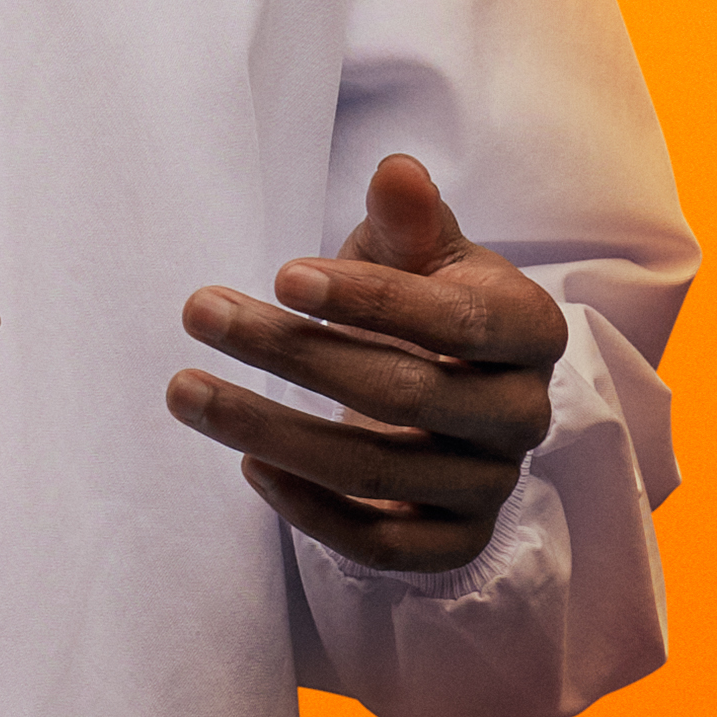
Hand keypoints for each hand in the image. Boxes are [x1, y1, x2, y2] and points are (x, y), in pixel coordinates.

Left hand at [171, 151, 563, 580]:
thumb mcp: (419, 253)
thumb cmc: (425, 302)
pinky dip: (307, 510)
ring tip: (184, 390)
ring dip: (268, 431)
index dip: (370, 298)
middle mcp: (525, 415)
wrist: (448, 387)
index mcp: (532, 331)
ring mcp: (492, 485)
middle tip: (198, 312)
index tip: (280, 274)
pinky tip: (246, 464)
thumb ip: (408, 222)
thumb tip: (396, 172)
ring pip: (375, 472)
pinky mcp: (455, 542)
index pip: (455, 320)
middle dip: (291, 353)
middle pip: (404, 394)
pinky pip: (379, 544)